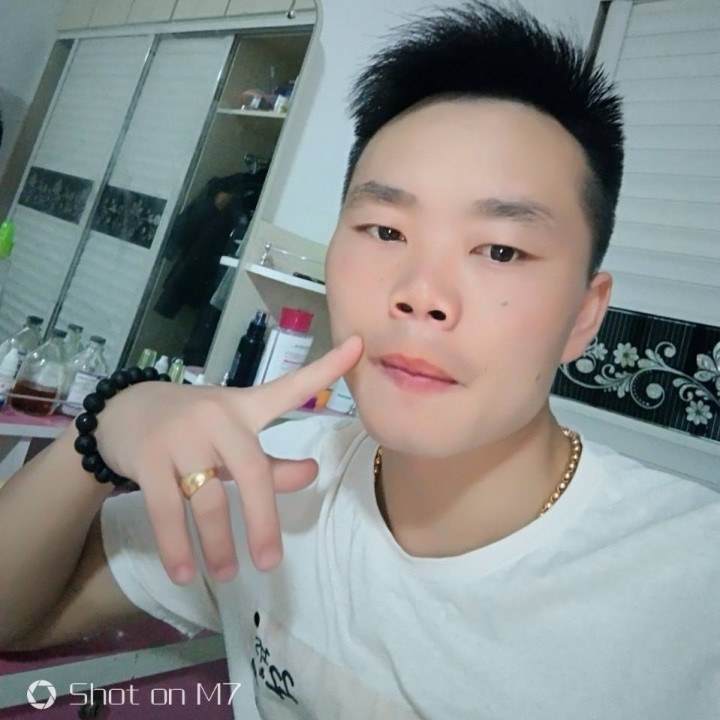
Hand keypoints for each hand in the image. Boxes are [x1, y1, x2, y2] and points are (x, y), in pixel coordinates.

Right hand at [95, 335, 362, 583]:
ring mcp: (181, 438)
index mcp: (245, 407)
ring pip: (209, 500)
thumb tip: (313, 473)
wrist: (122, 411)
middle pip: (253, 472)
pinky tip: (183, 572)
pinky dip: (176, 546)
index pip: (290, 387)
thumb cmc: (192, 427)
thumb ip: (273, 462)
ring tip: (226, 574)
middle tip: (269, 563)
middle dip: (263, 521)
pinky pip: (166, 511)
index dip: (326, 369)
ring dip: (217, 544)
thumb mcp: (233, 439)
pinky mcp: (148, 459)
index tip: (359, 346)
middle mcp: (218, 418)